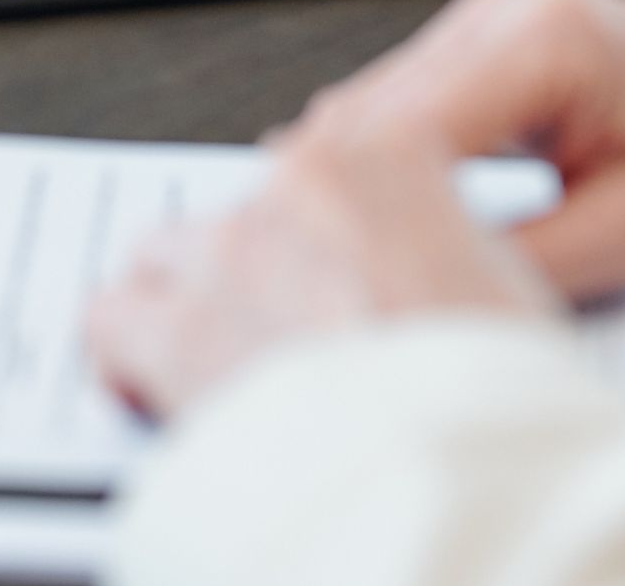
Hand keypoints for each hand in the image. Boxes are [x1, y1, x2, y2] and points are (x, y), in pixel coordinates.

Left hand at [89, 128, 555, 419]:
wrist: (454, 472)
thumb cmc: (497, 396)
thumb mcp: (510, 290)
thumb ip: (447, 249)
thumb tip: (425, 269)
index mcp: (392, 153)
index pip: (321, 158)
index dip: (316, 228)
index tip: (319, 268)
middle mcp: (302, 182)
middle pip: (245, 205)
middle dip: (249, 267)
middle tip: (274, 333)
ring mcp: (234, 249)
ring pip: (168, 253)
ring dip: (187, 303)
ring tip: (212, 369)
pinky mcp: (178, 326)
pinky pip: (114, 316)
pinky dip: (126, 353)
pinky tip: (154, 391)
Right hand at [283, 0, 624, 299]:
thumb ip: (511, 264)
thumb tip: (410, 295)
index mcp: (542, 38)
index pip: (399, 130)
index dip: (355, 214)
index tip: (337, 286)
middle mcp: (506, 1)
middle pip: (371, 113)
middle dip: (350, 205)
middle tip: (344, 291)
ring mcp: (494, 6)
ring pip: (377, 105)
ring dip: (370, 186)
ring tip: (377, 265)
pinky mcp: (492, 29)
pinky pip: (413, 100)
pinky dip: (401, 164)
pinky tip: (408, 223)